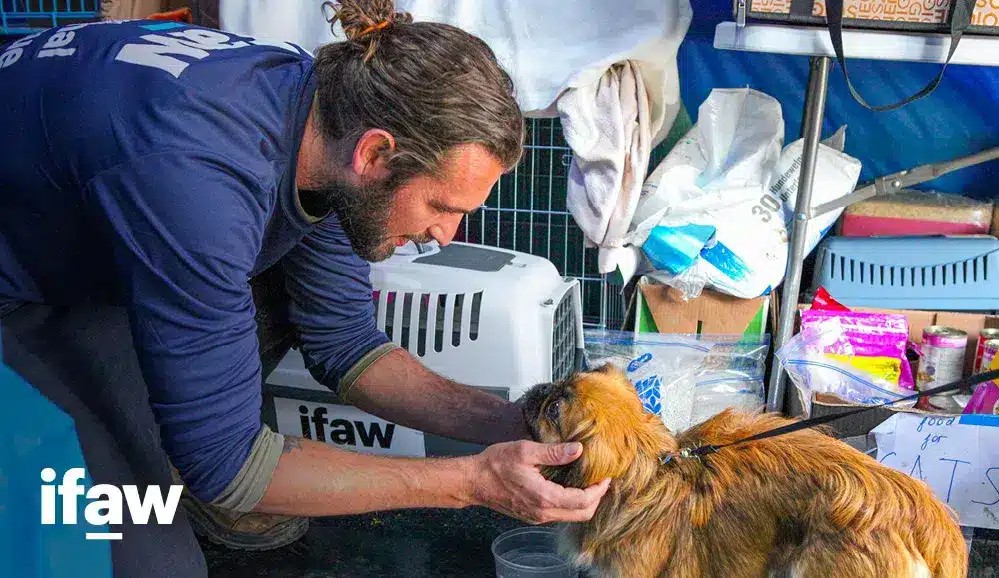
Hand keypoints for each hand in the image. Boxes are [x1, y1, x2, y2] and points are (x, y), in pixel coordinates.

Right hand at [464, 440, 610, 523]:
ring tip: (588, 482)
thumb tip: (578, 450)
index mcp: (545, 498)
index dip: (599, 490)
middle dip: (596, 499)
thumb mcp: (525, 451)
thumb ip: (554, 452)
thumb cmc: (495, 464)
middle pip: (582, 514)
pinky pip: (559, 514)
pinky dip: (571, 504)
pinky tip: (569, 486)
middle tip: (601, 480)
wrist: (473, 481)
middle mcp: (543, 513)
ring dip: (584, 502)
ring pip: (570, 516)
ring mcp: (537, 517)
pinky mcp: (532, 515)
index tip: (606, 476)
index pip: (583, 501)